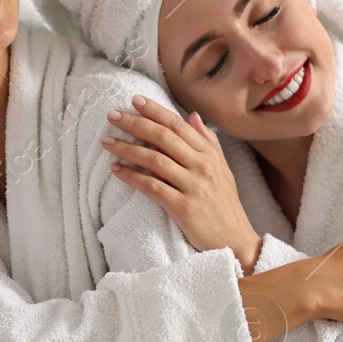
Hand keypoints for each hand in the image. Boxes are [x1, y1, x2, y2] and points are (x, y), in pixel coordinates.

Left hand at [103, 94, 263, 272]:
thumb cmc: (225, 205)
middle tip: (112, 115)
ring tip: (107, 141)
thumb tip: (192, 116)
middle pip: (163, 137)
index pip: (178, 125)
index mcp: (209, 154)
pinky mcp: (184, 208)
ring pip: (155, 160)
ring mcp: (194, 186)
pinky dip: (132, 176)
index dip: (155, 111)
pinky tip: (116, 170)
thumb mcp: (222, 169)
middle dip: (135, 123)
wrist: (235, 241)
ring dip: (127, 148)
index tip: (134, 100)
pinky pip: (152, 187)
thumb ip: (208, 141)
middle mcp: (202, 166)